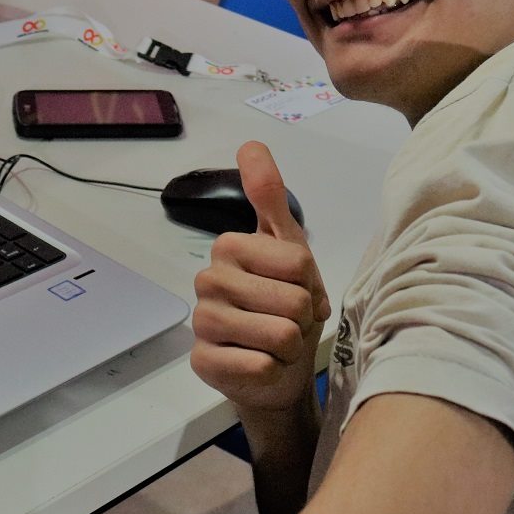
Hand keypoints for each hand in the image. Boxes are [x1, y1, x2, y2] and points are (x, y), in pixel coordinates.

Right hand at [190, 141, 330, 415]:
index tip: (298, 291)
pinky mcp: (203, 363)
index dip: (311, 284)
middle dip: (302, 318)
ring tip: (277, 344)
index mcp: (227, 247)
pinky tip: (260, 365)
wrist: (278, 366)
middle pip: (292, 301)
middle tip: (288, 322)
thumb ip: (269, 195)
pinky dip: (273, 370)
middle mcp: (207, 280)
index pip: (298, 264)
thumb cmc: (285, 303)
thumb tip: (250, 143)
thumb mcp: (288, 246)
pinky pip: (261, 365)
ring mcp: (202, 324)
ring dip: (290, 346)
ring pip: (280, 335)